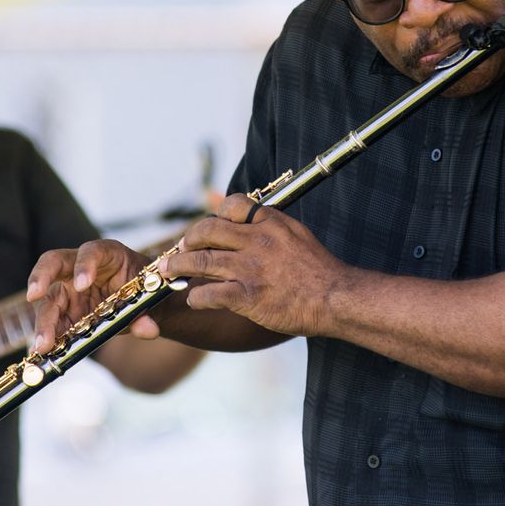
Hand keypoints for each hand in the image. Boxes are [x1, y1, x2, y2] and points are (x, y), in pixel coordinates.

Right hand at [26, 240, 156, 351]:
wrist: (143, 303)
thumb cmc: (145, 289)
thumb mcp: (150, 299)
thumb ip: (146, 313)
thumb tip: (148, 329)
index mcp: (107, 254)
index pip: (91, 251)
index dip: (84, 265)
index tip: (81, 285)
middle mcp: (80, 267)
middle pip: (53, 264)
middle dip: (41, 278)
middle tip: (35, 295)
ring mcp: (70, 290)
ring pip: (48, 299)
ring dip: (43, 322)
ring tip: (42, 345)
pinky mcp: (65, 312)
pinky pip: (52, 323)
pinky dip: (46, 338)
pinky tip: (42, 352)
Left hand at [158, 193, 354, 337]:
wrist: (335, 298)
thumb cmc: (317, 269)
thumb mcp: (295, 233)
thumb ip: (268, 222)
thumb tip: (241, 210)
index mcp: (270, 222)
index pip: (230, 206)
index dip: (213, 215)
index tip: (206, 231)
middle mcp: (257, 241)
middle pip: (207, 230)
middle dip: (187, 240)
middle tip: (179, 250)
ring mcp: (250, 269)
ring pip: (200, 261)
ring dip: (178, 266)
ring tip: (169, 271)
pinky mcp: (247, 296)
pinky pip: (208, 293)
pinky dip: (195, 297)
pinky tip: (194, 300)